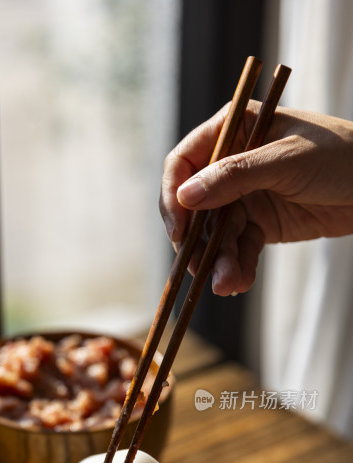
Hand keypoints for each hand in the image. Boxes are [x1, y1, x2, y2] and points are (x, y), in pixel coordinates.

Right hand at [160, 103, 352, 295]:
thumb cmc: (341, 157)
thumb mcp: (286, 162)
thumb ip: (235, 176)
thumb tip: (186, 196)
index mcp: (235, 131)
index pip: (184, 163)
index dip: (174, 197)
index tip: (178, 230)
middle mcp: (232, 163)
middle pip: (195, 206)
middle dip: (197, 240)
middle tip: (197, 269)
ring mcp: (245, 196)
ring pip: (216, 234)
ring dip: (218, 261)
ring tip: (227, 284)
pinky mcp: (260, 224)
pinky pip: (238, 249)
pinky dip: (236, 267)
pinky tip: (238, 283)